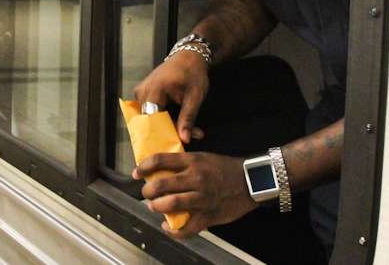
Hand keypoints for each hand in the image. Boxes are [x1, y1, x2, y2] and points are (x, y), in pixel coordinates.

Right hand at [132, 51, 208, 143]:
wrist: (188, 57)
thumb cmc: (192, 73)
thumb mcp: (195, 96)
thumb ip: (188, 118)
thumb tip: (185, 139)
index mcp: (155, 89)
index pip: (153, 120)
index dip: (164, 135)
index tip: (177, 144)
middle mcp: (142, 91)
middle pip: (151, 121)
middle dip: (170, 131)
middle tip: (190, 137)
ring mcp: (140, 92)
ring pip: (151, 119)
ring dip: (169, 126)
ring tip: (190, 130)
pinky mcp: (142, 94)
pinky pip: (150, 112)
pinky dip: (165, 119)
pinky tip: (179, 123)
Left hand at [134, 152, 256, 237]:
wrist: (252, 181)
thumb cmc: (226, 168)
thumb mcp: (203, 157)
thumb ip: (184, 163)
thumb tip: (162, 169)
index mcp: (193, 161)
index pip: (160, 160)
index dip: (143, 166)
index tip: (136, 173)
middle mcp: (195, 178)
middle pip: (161, 184)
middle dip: (147, 190)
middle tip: (146, 192)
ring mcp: (202, 198)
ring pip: (170, 204)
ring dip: (156, 206)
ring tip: (154, 206)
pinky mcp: (208, 216)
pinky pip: (186, 228)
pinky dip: (173, 230)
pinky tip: (167, 226)